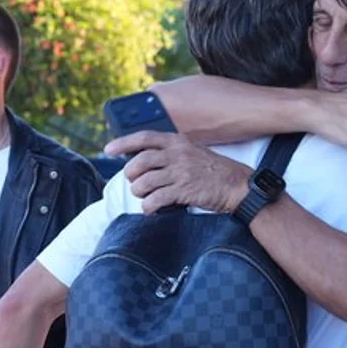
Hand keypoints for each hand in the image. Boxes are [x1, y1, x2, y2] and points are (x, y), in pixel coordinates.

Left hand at [105, 131, 252, 213]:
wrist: (237, 186)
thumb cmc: (214, 170)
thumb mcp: (193, 151)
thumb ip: (172, 152)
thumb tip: (145, 161)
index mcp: (178, 141)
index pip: (144, 137)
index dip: (123, 143)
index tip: (109, 149)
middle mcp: (177, 154)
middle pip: (139, 162)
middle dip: (131, 175)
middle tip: (135, 182)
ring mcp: (180, 172)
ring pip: (143, 183)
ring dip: (139, 193)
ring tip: (145, 196)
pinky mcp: (183, 191)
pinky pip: (155, 200)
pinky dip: (148, 207)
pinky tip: (151, 209)